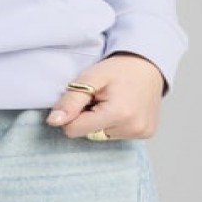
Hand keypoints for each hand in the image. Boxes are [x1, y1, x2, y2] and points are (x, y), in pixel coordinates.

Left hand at [45, 52, 164, 139]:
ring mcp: (141, 133)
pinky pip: (116, 135)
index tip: (82, 98)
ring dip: (100, 121)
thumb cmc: (118, 68)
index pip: (75, 130)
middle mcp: (132, 128)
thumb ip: (71, 100)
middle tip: (98, 97)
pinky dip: (112, 123)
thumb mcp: (91, 77)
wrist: (147, 65)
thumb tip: (53, 121)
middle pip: (88, 134)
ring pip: (101, 136)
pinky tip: (120, 107)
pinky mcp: (146, 134)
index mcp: (118, 114)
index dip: (72, 114)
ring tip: (110, 100)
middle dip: (87, 117)